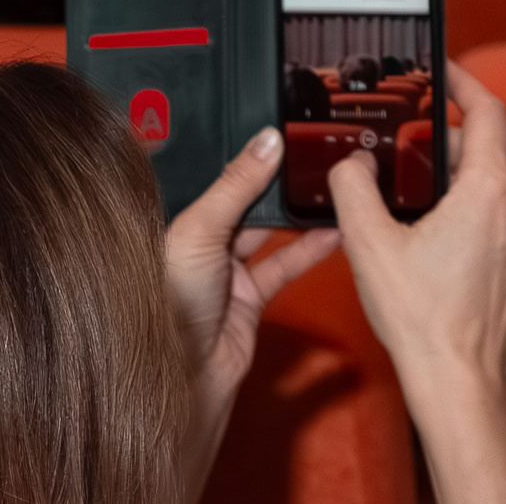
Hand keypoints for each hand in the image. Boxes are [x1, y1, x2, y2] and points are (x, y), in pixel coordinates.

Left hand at [164, 128, 343, 499]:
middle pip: (246, 201)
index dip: (247, 155)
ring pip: (268, 231)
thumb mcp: (200, 230)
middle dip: (277, 180)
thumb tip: (268, 140)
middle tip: (313, 153)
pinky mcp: (251, 297)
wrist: (183, 375)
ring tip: (330, 188)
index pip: (217, 177)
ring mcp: (227, 270)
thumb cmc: (172, 299)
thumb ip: (237, 186)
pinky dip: (309, 249)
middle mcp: (202, 241)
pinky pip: (284, 265)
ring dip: (297, 213)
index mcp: (180, 220)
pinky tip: (333, 233)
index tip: (282, 130)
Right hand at [331, 63, 505, 503]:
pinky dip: (483, 215)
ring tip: (423, 202)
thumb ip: (353, 189)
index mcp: (489, 192)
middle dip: (451, 146)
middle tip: (412, 153)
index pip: (488, 112)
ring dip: (466, 184)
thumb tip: (351, 163)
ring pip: (502, 188)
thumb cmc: (421, 321)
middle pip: (491, 152)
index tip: (447, 73)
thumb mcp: (369, 246)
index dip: (465, 84)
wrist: (460, 385)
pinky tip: (447, 241)